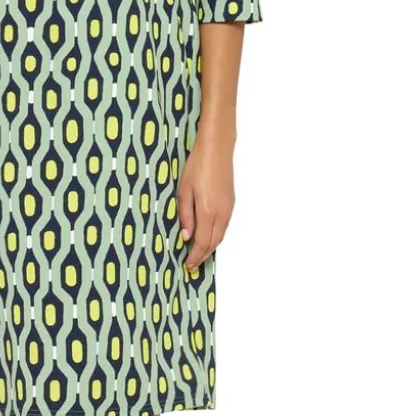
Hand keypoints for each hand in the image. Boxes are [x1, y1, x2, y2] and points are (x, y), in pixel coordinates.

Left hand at [178, 130, 234, 272]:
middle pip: (213, 243)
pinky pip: (224, 228)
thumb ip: (186, 216)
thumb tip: (186, 237)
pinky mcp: (231, 204)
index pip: (202, 243)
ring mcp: (228, 209)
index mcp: (208, 212)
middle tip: (192, 265)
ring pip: (220, 237)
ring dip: (209, 248)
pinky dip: (215, 237)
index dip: (195, 257)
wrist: (217, 150)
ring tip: (198, 255)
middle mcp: (221, 214)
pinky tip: (207, 237)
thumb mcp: (184, 191)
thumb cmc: (197, 166)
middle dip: (202, 256)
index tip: (187, 265)